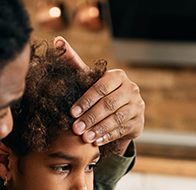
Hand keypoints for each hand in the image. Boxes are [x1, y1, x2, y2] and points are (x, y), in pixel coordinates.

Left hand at [55, 36, 144, 154]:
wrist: (118, 113)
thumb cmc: (98, 94)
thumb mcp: (87, 79)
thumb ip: (72, 62)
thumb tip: (57, 41)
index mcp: (118, 76)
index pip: (100, 88)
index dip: (85, 101)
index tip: (71, 112)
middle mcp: (131, 89)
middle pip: (108, 105)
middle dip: (90, 118)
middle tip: (76, 128)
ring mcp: (137, 106)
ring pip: (116, 119)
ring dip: (98, 129)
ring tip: (85, 137)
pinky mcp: (139, 122)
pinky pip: (122, 130)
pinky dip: (107, 136)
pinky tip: (96, 142)